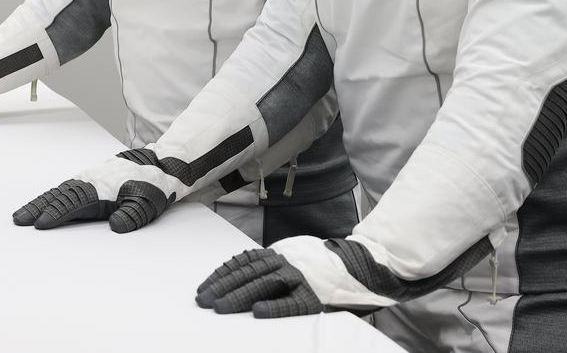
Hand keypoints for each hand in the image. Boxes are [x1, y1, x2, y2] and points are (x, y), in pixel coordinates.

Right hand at [12, 155, 174, 232]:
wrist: (160, 164)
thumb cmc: (154, 187)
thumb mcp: (149, 204)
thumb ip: (132, 215)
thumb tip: (115, 226)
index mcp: (103, 190)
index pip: (75, 204)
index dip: (58, 214)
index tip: (41, 224)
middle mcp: (92, 182)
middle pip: (60, 196)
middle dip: (39, 208)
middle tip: (20, 220)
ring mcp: (89, 178)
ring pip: (60, 191)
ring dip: (40, 202)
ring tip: (21, 214)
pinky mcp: (90, 179)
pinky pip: (66, 187)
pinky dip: (51, 196)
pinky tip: (42, 203)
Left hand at [196, 235, 394, 318]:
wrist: (362, 265)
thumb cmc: (323, 267)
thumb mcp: (293, 258)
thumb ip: (271, 265)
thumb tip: (239, 275)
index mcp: (280, 253)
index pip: (244, 262)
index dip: (222, 274)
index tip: (205, 287)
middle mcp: (287, 262)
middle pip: (248, 274)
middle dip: (223, 287)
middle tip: (204, 301)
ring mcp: (301, 277)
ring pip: (264, 285)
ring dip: (239, 296)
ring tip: (221, 307)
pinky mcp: (316, 295)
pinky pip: (292, 302)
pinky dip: (275, 307)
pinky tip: (258, 313)